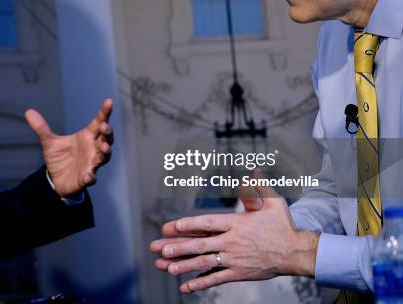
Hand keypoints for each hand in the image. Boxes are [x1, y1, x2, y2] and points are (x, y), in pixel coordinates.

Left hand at [25, 99, 113, 196]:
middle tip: (104, 127)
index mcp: (86, 136)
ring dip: (105, 152)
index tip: (109, 101)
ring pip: (104, 157)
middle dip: (107, 133)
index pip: (98, 122)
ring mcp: (91, 164)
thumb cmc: (59, 158)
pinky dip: (91, 177)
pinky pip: (91, 178)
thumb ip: (41, 128)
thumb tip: (28, 112)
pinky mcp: (86, 178)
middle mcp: (92, 149)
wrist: (56, 179)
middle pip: (106, 139)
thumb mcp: (49, 142)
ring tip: (104, 147)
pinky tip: (88, 177)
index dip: (104, 112)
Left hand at [149, 180, 318, 293]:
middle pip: (202, 244)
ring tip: (166, 267)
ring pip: (205, 263)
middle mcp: (232, 242)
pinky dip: (200, 283)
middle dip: (179, 247)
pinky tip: (186, 286)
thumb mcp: (272, 202)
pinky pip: (217, 279)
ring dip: (184, 265)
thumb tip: (253, 170)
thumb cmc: (283, 226)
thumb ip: (258, 187)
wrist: (296, 252)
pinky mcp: (239, 273)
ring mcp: (234, 259)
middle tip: (160, 249)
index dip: (190, 224)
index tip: (174, 225)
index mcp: (237, 224)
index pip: (209, 223)